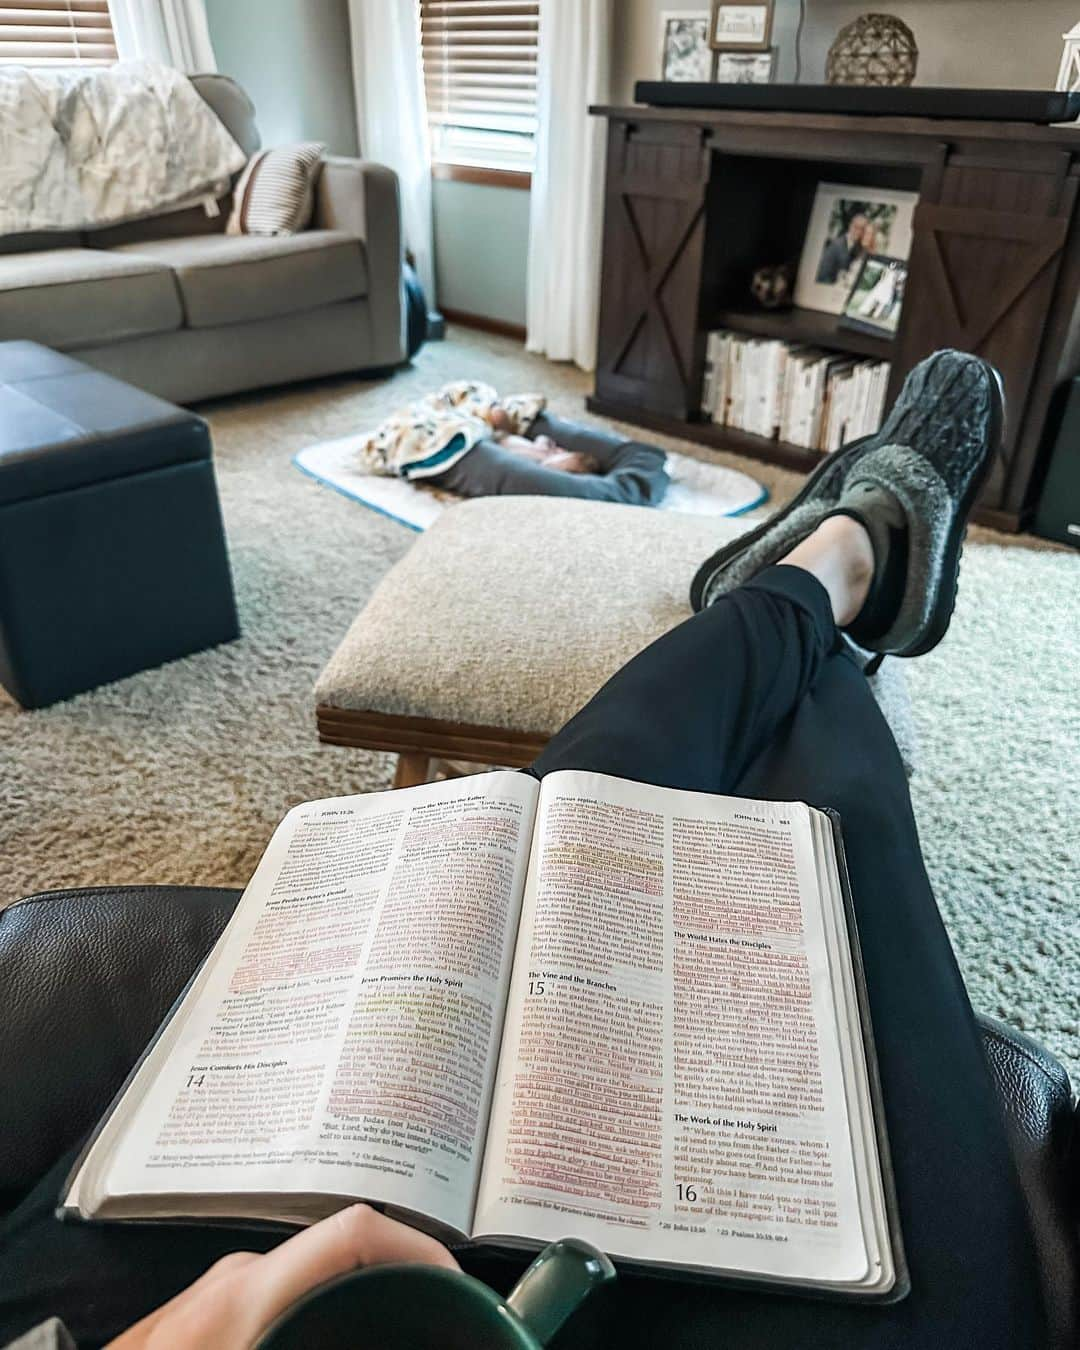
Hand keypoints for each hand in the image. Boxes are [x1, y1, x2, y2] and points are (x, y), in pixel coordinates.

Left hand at [106, 1204, 458, 1349]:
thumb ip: (322, 1331)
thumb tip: (384, 1332)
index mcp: (252, 1288)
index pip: (353, 1229)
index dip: (418, 1242)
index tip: (458, 1278)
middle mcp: (240, 1271)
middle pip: (343, 1248)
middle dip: (397, 1271)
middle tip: (439, 1306)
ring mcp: (222, 1285)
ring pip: (314, 1272)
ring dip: (358, 1292)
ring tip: (395, 1319)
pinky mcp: (208, 1308)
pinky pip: (285, 1292)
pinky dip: (323, 1306)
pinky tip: (335, 1336)